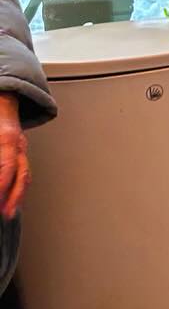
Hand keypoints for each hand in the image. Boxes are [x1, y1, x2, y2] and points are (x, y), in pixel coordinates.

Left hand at [0, 93, 27, 219]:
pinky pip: (23, 170)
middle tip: (4, 213)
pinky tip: (12, 198)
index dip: (2, 186)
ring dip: (18, 195)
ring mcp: (22, 146)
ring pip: (25, 173)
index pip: (6, 168)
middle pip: (21, 174)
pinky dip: (19, 186)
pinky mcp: (20, 149)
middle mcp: (18, 144)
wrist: (2, 95)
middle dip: (13, 196)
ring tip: (9, 212)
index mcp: (6, 139)